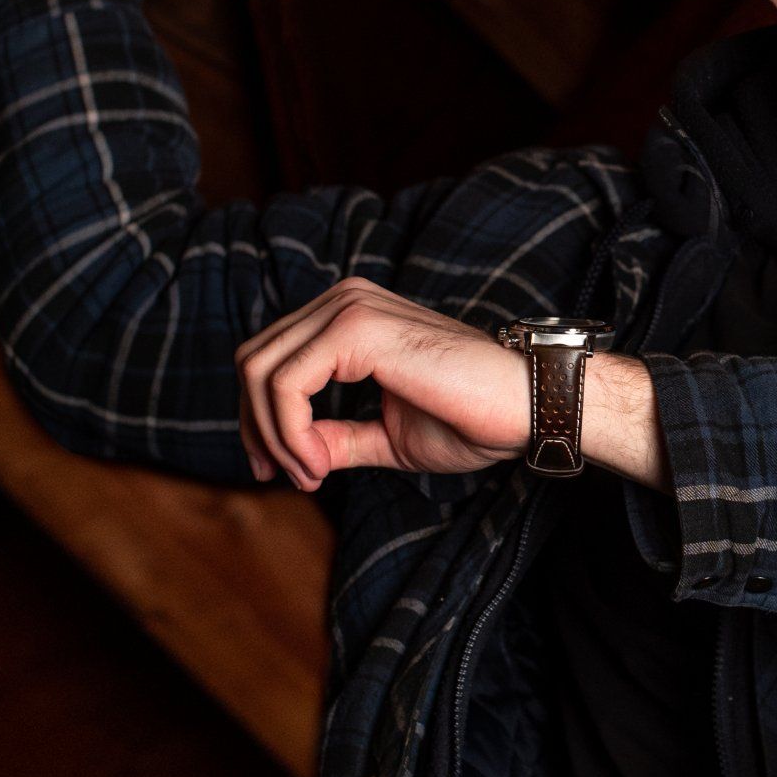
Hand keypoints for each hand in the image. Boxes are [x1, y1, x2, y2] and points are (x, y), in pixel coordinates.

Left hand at [235, 278, 532, 488]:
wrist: (524, 407)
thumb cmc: (471, 417)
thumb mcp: (384, 435)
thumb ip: (335, 437)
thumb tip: (288, 453)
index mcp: (349, 315)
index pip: (270, 358)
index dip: (258, 419)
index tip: (284, 470)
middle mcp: (344, 300)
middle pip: (253, 361)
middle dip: (255, 428)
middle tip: (285, 477)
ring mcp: (349, 308)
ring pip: (259, 372)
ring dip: (274, 436)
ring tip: (312, 474)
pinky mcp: (357, 328)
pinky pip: (286, 385)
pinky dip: (290, 432)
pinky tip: (319, 463)